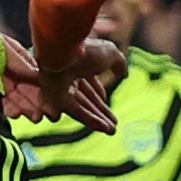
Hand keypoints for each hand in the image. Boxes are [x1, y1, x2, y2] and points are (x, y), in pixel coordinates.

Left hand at [3, 32, 122, 131]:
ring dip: (98, 120)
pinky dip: (91, 120)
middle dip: (101, 113)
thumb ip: (119, 63)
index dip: (99, 95)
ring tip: (112, 131)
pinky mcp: (57, 100)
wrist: (63, 49)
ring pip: (83, 108)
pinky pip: (76, 112)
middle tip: (114, 125)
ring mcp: (61, 89)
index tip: (108, 104)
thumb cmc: (86, 49)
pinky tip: (104, 128)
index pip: (89, 83)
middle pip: (87, 99)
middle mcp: (68, 77)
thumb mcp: (110, 53)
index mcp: (78, 64)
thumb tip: (123, 75)